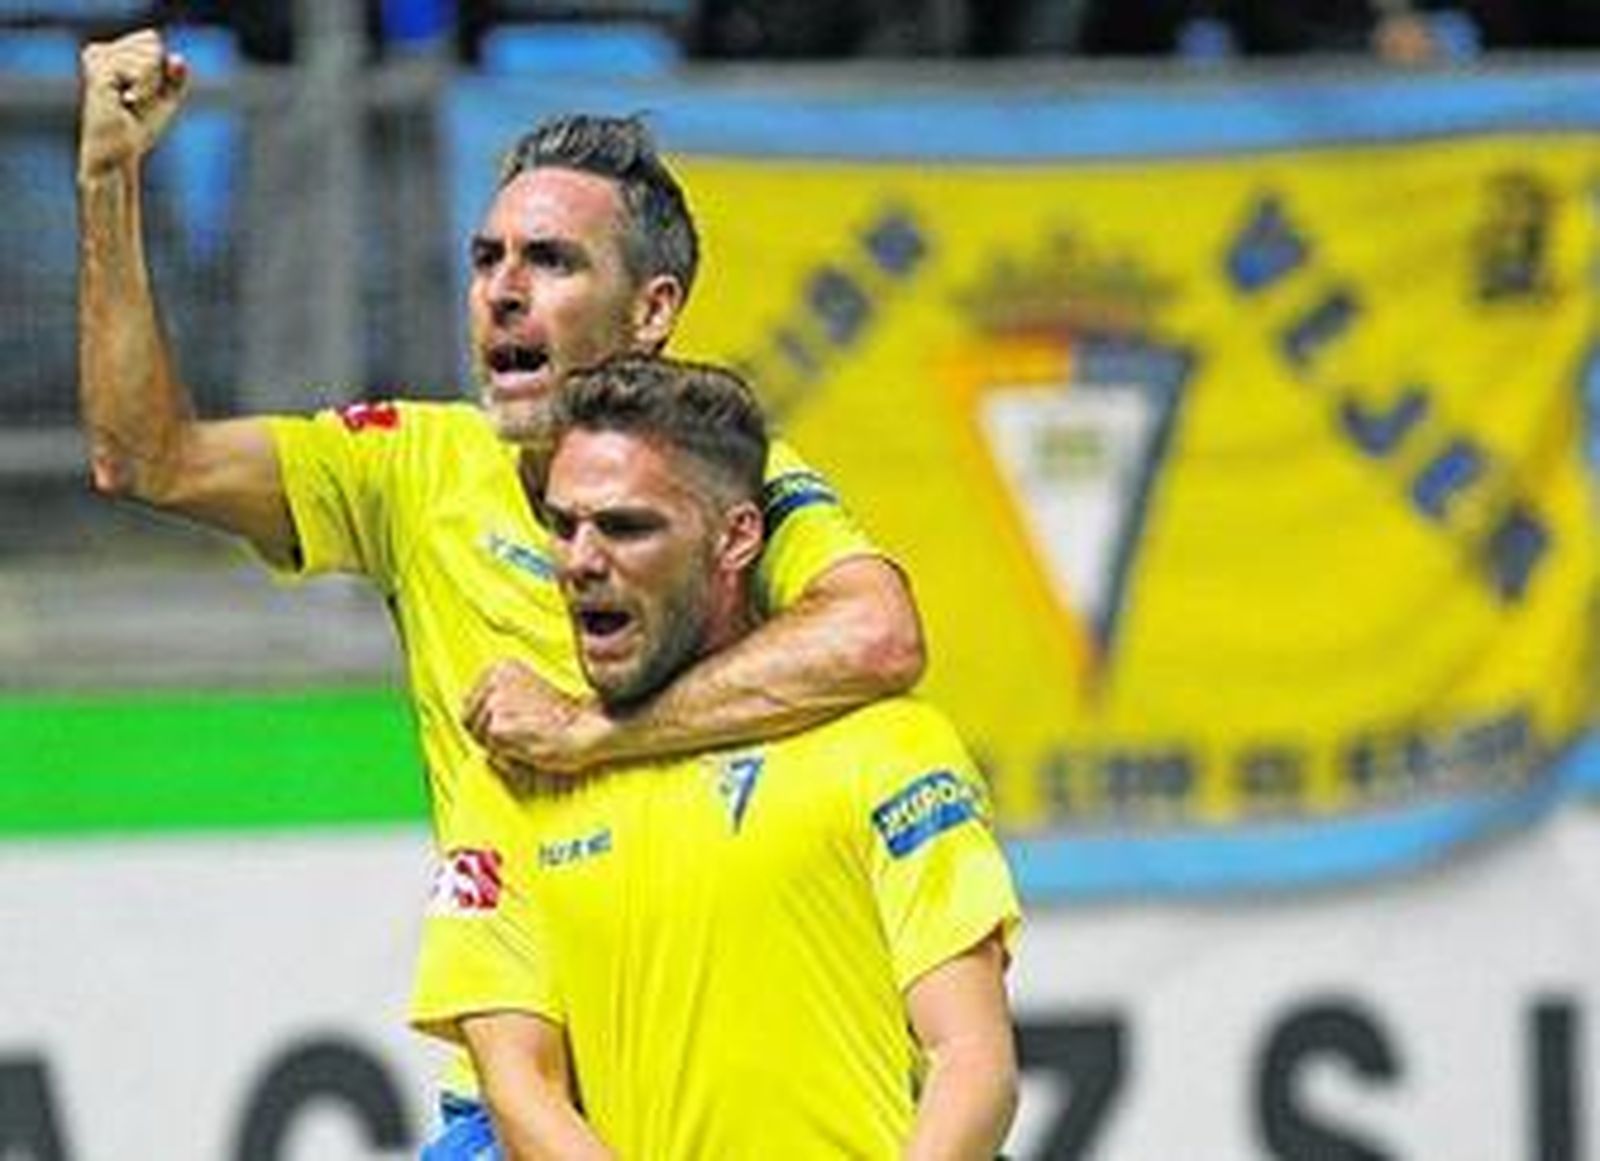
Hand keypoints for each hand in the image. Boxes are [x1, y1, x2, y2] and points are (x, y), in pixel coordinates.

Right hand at [78, 28, 188, 179]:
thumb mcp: (165, 98)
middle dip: (156, 77)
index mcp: (108, 53)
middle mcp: (97, 51)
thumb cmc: (137, 129)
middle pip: (152, 43)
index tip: (140, 94)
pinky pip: (144, 69)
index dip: (160, 71)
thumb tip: (177, 58)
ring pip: (150, 54)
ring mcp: (95, 58)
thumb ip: (175, 76)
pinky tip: (126, 102)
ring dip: (151, 86)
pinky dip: (146, 91)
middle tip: (135, 101)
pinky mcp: (99, 71)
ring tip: (129, 103)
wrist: (117, 154)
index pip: (151, 40)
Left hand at [463, 660, 614, 778]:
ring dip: (499, 747)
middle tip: (520, 737)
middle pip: (468, 721)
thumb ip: (497, 700)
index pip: (469, 704)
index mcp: (500, 667)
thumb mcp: (526, 693)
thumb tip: (471, 719)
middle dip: (488, 737)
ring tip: (527, 741)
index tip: (514, 726)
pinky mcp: (499, 726)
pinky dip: (506, 758)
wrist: (586, 729)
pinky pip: (490, 751)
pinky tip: (528, 749)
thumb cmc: (561, 718)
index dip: (487, 724)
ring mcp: (496, 702)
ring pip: (478, 738)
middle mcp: (494, 679)